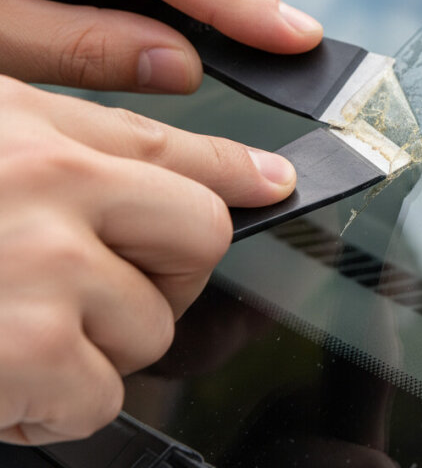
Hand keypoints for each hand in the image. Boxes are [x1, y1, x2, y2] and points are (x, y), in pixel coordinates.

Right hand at [0, 77, 297, 445]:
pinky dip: (58, 405)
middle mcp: (51, 190)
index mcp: (35, 136)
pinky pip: (102, 395)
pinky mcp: (27, 352)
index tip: (274, 183)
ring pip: (152, 326)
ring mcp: (42, 271)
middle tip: (97, 287)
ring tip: (15, 329)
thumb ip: (80, 144)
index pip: (176, 149)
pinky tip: (1, 378)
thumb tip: (203, 165)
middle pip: (200, 235)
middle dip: (164, 273)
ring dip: (96, 346)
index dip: (237, 169)